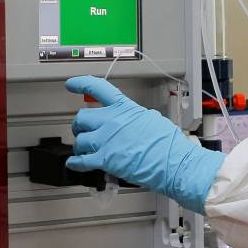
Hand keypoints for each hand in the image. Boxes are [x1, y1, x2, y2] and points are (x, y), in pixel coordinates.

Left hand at [65, 76, 223, 212]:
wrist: (175, 163)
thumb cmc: (169, 144)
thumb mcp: (154, 119)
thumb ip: (137, 117)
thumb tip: (135, 120)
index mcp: (125, 108)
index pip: (97, 88)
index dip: (81, 83)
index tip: (72, 84)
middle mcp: (112, 121)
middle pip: (82, 117)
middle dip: (79, 125)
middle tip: (81, 129)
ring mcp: (107, 140)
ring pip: (80, 140)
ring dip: (79, 146)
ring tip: (84, 150)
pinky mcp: (105, 160)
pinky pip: (81, 160)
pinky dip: (75, 163)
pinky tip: (75, 164)